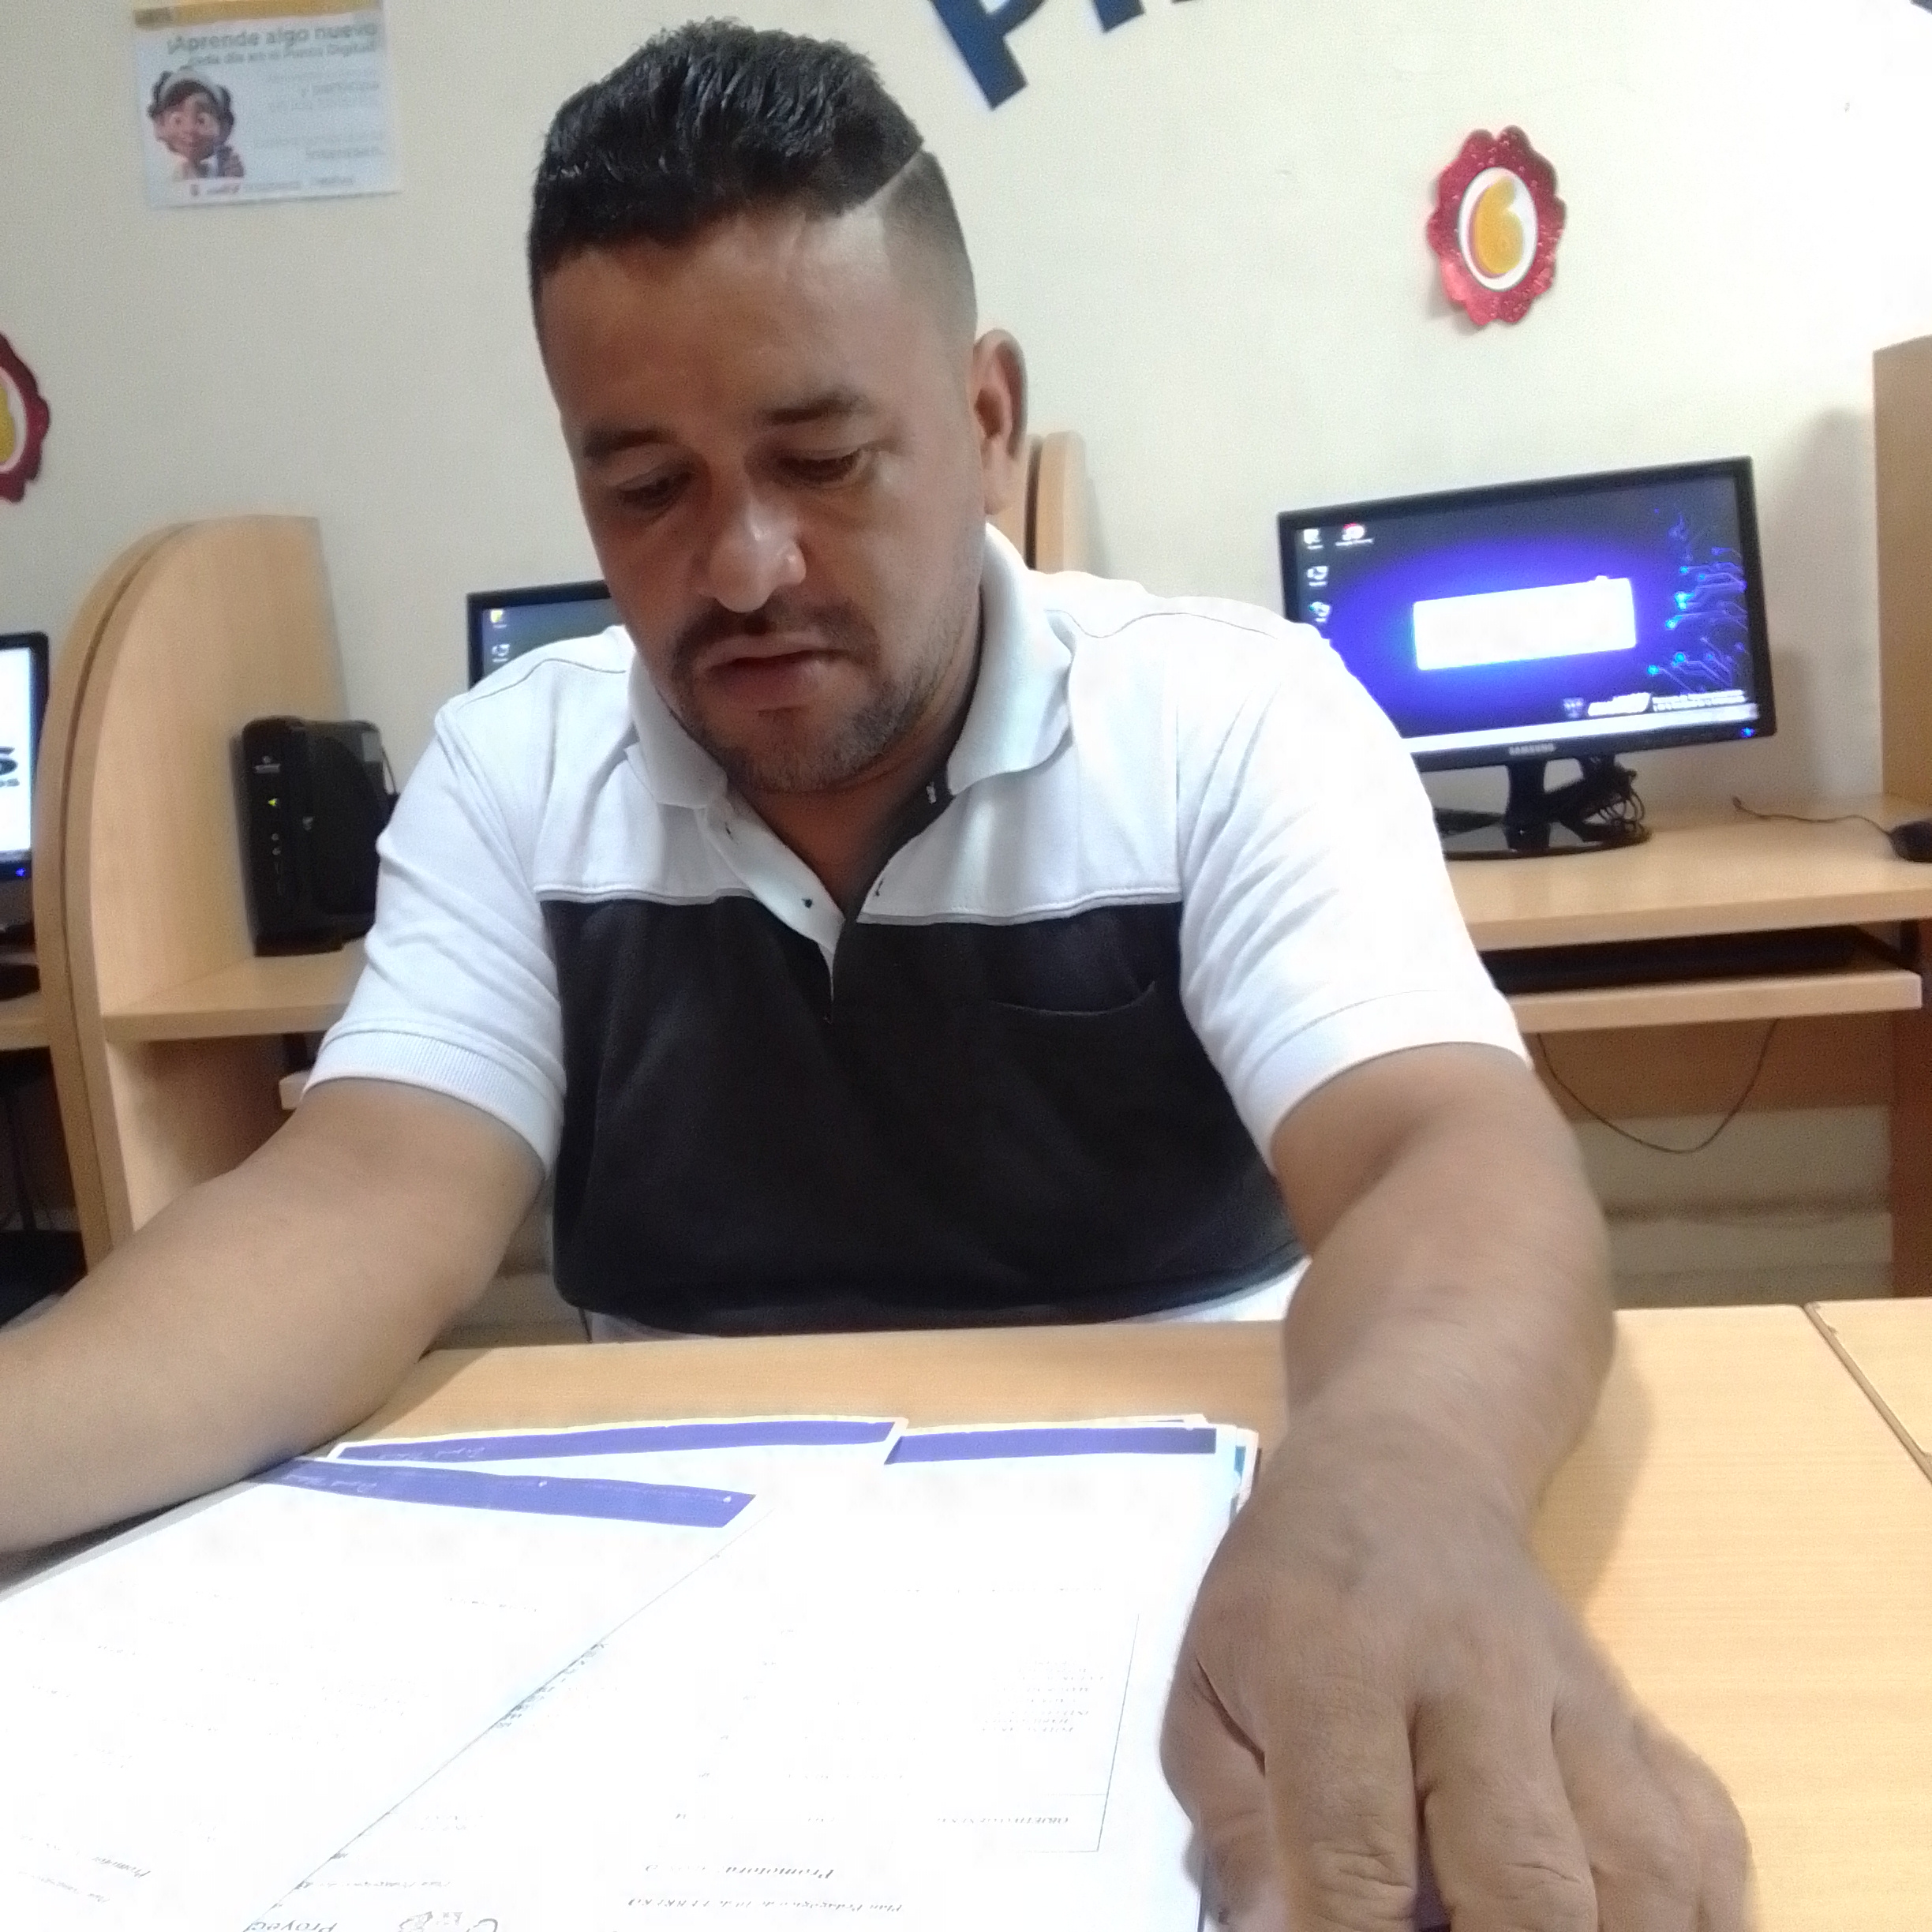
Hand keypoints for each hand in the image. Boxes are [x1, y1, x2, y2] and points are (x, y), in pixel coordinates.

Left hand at [1161, 1420, 1752, 1929]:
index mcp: (1339, 1664)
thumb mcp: (1205, 1687)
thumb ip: (1232, 1828)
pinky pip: (1707, 1832)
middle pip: (1526, 1874)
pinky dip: (1703, 1912)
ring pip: (1640, 1865)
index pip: (1356, 1849)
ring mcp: (1575, 1695)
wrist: (1402, 1471)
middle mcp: (1471, 1677)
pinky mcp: (1640, 1713)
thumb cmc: (1286, 1591)